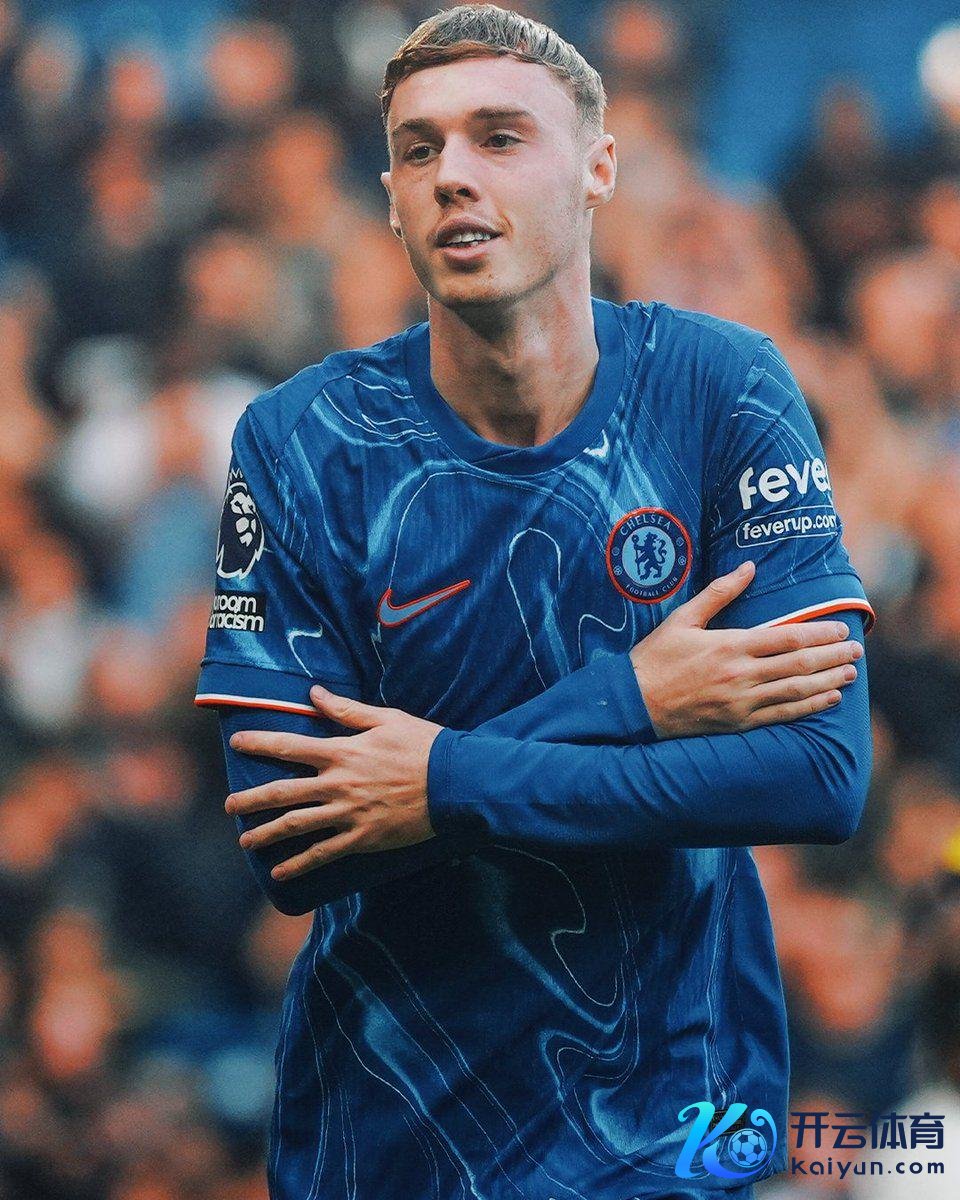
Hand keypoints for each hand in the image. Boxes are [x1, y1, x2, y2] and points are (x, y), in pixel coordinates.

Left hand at [225, 687, 442, 879]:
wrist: (456, 783)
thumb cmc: (424, 746)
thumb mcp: (387, 718)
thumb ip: (346, 710)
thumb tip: (314, 692)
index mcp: (342, 752)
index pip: (289, 746)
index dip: (259, 743)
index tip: (237, 741)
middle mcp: (338, 785)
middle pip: (282, 794)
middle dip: (250, 800)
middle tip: (229, 806)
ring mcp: (348, 815)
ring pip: (296, 827)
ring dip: (266, 834)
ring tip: (245, 841)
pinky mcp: (363, 839)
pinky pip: (323, 854)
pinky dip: (299, 865)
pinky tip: (280, 873)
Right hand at [629, 561, 862, 738]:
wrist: (634, 705)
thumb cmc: (655, 659)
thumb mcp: (682, 619)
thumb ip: (718, 593)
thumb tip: (748, 568)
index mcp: (730, 646)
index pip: (788, 637)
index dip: (820, 632)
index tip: (840, 628)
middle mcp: (742, 675)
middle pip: (800, 663)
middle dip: (833, 655)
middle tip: (857, 649)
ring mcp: (742, 702)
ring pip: (797, 690)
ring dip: (829, 680)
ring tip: (851, 672)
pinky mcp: (738, 723)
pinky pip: (783, 715)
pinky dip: (810, 707)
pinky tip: (828, 698)